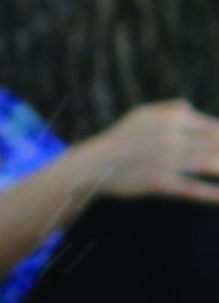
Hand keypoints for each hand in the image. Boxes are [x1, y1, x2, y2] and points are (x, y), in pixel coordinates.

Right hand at [83, 100, 218, 204]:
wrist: (95, 165)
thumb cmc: (120, 138)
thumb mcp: (145, 113)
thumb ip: (172, 108)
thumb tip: (195, 111)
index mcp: (174, 118)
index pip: (212, 127)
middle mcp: (174, 137)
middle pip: (215, 144)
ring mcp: (168, 161)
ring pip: (208, 163)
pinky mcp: (160, 184)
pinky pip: (192, 188)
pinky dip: (211, 193)